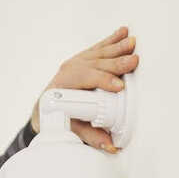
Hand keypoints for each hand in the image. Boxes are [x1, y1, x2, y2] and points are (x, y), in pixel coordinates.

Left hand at [31, 25, 138, 150]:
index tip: (119, 86)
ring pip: (99, 53)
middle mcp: (68, 70)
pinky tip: (124, 32)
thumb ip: (91, 137)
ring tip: (133, 43)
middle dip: (115, 62)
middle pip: (95, 64)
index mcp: (63, 86)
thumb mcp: (72, 129)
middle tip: (133, 61)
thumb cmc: (58, 118)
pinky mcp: (83, 58)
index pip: (84, 80)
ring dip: (117, 48)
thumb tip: (111, 145)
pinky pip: (100, 48)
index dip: (103, 82)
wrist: (45, 107)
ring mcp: (76, 62)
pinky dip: (112, 40)